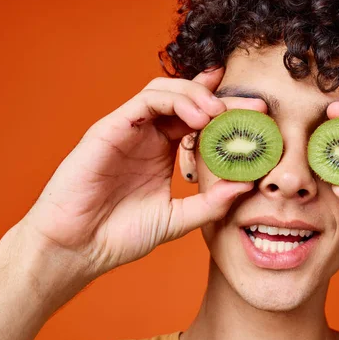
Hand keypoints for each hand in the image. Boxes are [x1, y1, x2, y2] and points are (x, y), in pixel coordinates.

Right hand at [22, 68, 265, 279]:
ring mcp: (128, 128)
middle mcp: (147, 134)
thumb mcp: (177, 219)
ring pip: (166, 91)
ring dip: (198, 95)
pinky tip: (198, 118)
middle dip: (222, 97)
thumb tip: (248, 184)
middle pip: (188, 99)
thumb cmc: (121, 235)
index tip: (259, 111)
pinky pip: (145, 101)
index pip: (199, 119)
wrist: (79, 249)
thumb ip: (211, 202)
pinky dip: (174, 101)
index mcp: (163, 149)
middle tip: (254, 106)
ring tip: (221, 113)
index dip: (228, 110)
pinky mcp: (110, 128)